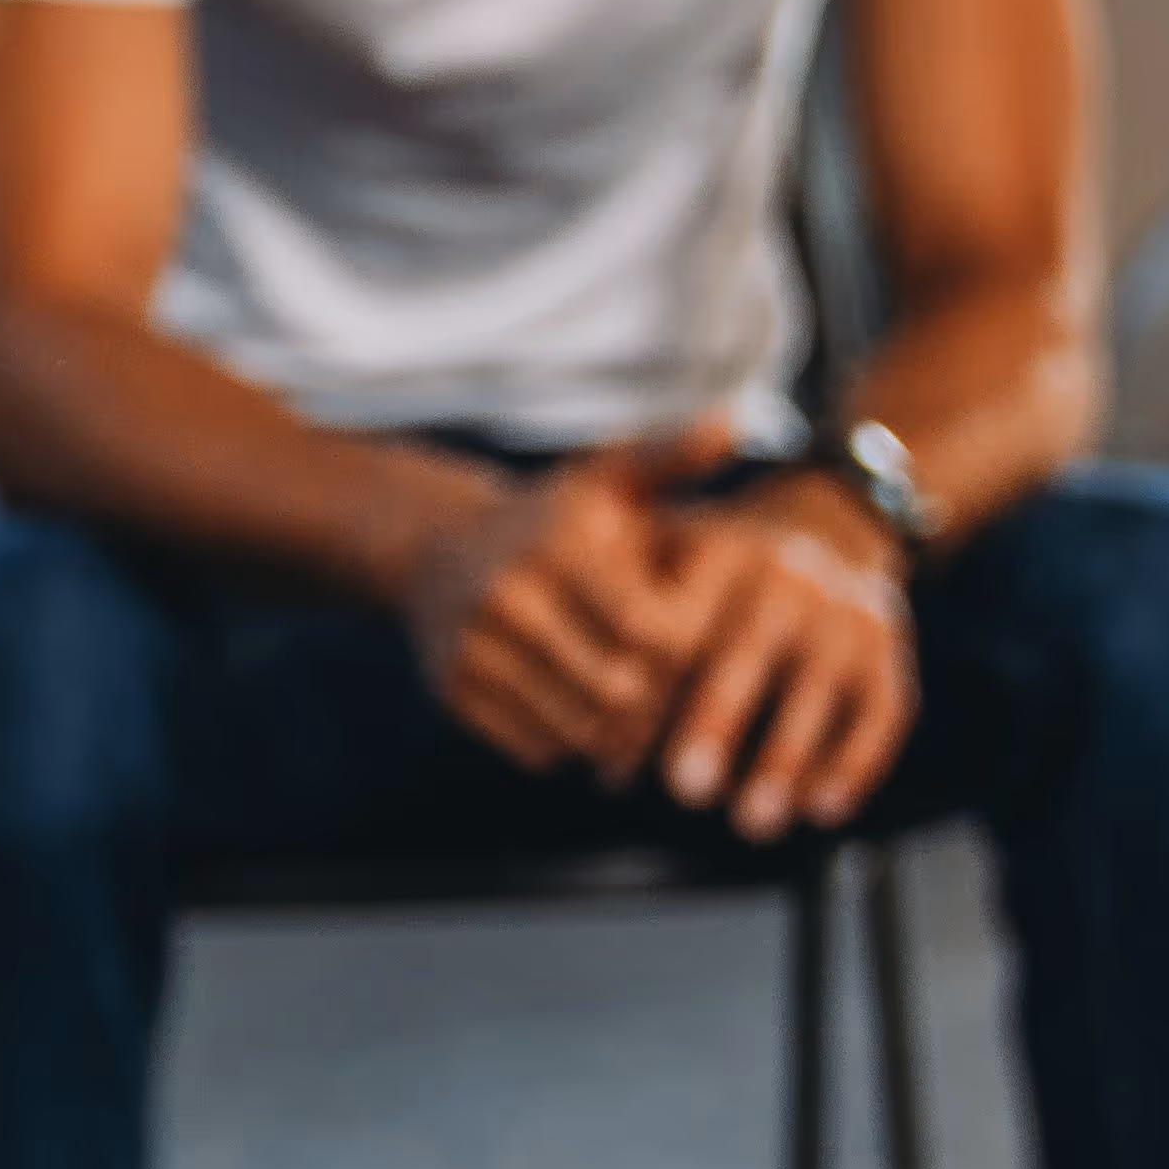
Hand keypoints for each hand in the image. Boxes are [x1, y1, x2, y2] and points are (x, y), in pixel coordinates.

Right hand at [395, 423, 755, 778]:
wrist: (433, 548)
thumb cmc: (550, 519)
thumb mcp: (603, 481)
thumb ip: (670, 458)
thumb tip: (734, 419)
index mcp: (560, 546)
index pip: (647, 630)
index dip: (681, 654)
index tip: (692, 650)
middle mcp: (509, 597)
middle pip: (616, 691)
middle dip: (655, 705)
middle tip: (673, 700)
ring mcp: (474, 648)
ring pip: (577, 731)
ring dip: (615, 736)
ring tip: (634, 714)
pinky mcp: (452, 690)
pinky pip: (536, 749)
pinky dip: (568, 746)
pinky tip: (579, 718)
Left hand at [647, 473, 914, 844]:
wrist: (831, 528)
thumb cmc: (716, 575)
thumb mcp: (665, 563)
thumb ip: (622, 634)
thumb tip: (578, 737)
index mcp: (722, 551)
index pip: (678, 627)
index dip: (645, 695)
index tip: (615, 756)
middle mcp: (788, 575)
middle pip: (748, 651)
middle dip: (716, 723)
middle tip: (685, 790)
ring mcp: (845, 612)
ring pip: (818, 687)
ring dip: (786, 758)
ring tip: (752, 822)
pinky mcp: (889, 650)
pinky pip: (880, 709)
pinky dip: (854, 761)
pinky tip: (821, 808)